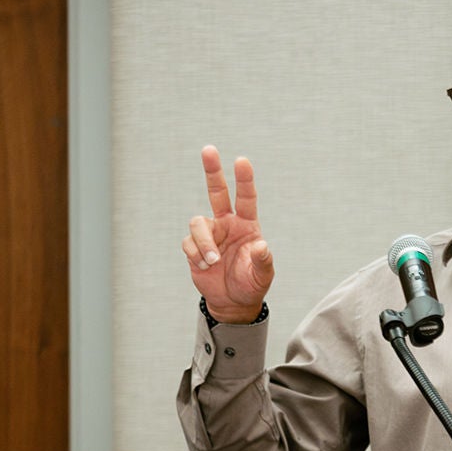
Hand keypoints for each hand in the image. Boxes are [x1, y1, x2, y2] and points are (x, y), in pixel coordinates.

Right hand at [182, 145, 274, 322]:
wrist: (232, 301)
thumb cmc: (251, 284)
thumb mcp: (263, 274)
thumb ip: (263, 260)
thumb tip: (261, 245)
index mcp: (247, 225)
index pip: (246, 198)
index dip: (244, 180)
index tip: (242, 161)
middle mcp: (227, 224)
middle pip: (217, 191)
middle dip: (212, 171)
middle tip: (208, 149)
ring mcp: (209, 234)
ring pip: (198, 222)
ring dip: (204, 242)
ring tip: (212, 260)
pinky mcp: (194, 247)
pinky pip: (188, 243)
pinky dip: (196, 255)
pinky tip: (205, 267)